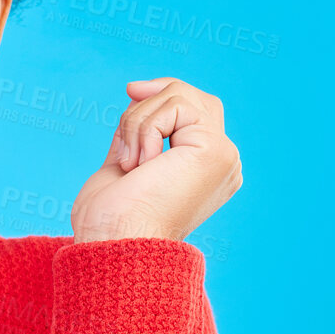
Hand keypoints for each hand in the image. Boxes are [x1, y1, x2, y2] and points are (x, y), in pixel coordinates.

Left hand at [69, 77, 242, 242]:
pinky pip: (176, 105)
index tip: (131, 91)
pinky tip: (140, 165)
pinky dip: (143, 128)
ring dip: (137, 123)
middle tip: (126, 119)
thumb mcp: (125, 162)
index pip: (193, 110)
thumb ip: (138, 131)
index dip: (161, 94)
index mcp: (205, 171)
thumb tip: (137, 89)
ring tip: (130, 164)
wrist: (114, 245)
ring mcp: (223, 156)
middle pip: (194, 97)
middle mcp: (222, 164)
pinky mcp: (216, 149)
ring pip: (179, 97)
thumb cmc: (111, 220)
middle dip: (151, 100)